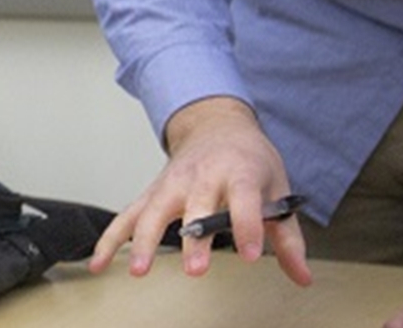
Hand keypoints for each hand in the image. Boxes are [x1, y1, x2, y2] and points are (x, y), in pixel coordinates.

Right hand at [87, 97, 312, 286]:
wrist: (217, 125)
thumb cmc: (249, 160)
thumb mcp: (277, 190)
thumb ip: (287, 238)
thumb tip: (302, 276)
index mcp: (241, 172)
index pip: (245, 199)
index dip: (248, 226)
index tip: (250, 255)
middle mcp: (204, 176)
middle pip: (197, 206)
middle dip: (195, 238)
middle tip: (195, 269)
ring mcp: (173, 184)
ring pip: (154, 211)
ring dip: (145, 240)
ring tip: (140, 270)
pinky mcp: (153, 193)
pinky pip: (127, 216)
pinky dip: (111, 240)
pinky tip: (100, 264)